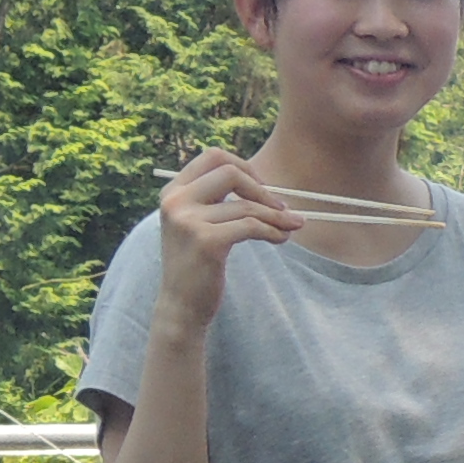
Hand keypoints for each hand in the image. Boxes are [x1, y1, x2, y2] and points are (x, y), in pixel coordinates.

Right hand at [156, 147, 301, 325]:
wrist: (181, 306)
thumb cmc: (195, 265)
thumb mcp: (195, 224)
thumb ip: (216, 200)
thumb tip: (266, 184)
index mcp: (173, 191)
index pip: (213, 156)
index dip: (244, 167)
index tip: (261, 187)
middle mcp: (175, 201)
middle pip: (231, 172)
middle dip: (262, 189)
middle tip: (281, 207)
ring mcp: (188, 221)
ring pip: (247, 205)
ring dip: (276, 215)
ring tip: (290, 226)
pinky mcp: (206, 242)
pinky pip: (251, 226)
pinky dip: (273, 230)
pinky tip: (281, 239)